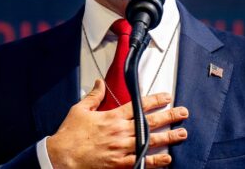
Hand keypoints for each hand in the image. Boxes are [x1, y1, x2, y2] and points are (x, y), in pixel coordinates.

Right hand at [46, 79, 188, 167]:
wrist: (61, 158)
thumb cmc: (69, 136)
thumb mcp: (79, 110)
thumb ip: (93, 96)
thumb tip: (99, 83)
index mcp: (111, 117)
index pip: (138, 105)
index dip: (155, 100)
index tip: (167, 96)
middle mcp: (120, 132)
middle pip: (150, 122)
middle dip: (169, 117)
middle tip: (183, 113)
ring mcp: (121, 149)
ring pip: (150, 142)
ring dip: (168, 138)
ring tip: (182, 134)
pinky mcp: (119, 165)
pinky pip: (142, 162)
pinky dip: (155, 161)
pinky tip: (167, 159)